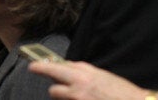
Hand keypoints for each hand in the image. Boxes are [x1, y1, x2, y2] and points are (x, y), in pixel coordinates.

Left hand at [28, 61, 155, 99]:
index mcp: (86, 73)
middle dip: (42, 69)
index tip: (38, 63)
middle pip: (52, 74)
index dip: (49, 64)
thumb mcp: (104, 77)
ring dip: (58, 93)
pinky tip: (75, 99)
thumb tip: (69, 69)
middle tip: (34, 68)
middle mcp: (79, 84)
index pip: (61, 64)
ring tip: (68, 94)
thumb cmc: (123, 93)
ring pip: (54, 92)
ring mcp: (76, 97)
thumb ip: (85, 73)